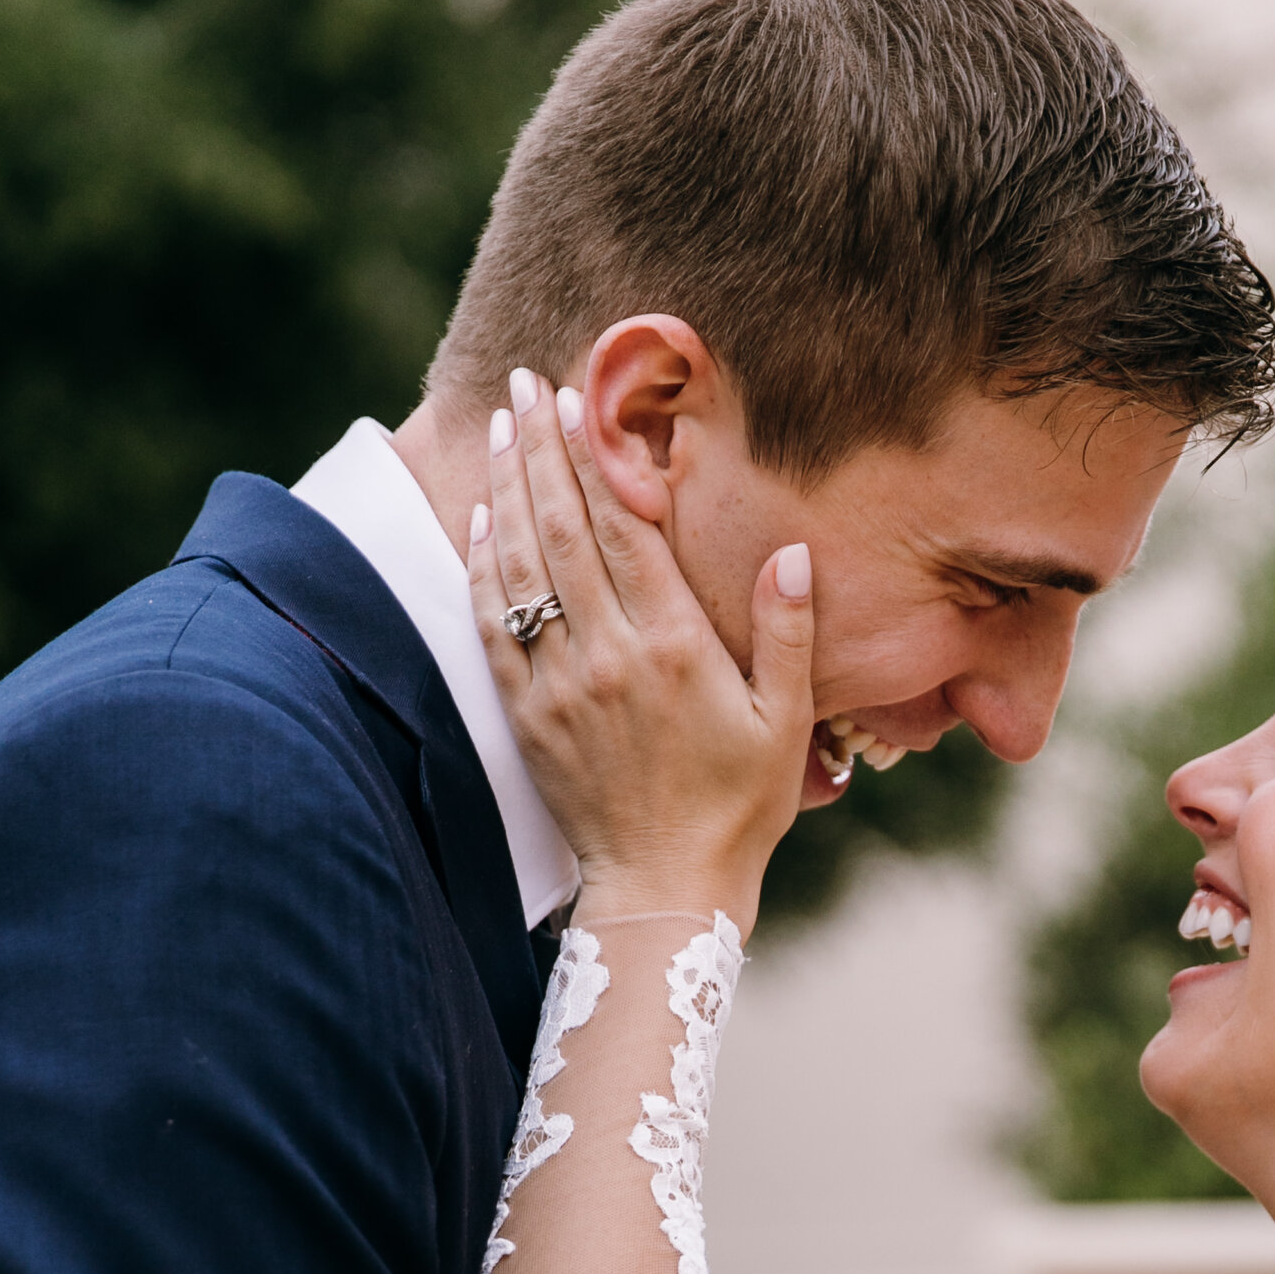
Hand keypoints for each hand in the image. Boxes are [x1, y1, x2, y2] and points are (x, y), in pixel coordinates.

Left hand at [466, 371, 813, 933]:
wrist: (664, 887)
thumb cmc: (738, 807)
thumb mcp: (786, 721)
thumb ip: (788, 633)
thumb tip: (792, 552)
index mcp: (674, 645)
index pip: (623, 527)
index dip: (595, 455)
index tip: (577, 399)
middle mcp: (608, 653)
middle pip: (563, 527)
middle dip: (542, 448)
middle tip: (526, 386)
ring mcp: (559, 682)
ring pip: (521, 563)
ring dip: (508, 488)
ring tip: (502, 427)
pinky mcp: (527, 713)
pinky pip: (493, 623)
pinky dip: (484, 563)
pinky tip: (482, 517)